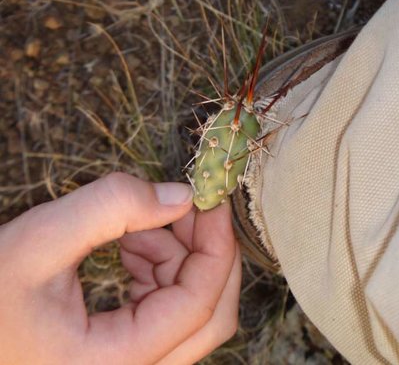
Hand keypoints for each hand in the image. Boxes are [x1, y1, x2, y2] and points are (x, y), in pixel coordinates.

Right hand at [0, 172, 240, 364]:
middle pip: (209, 315)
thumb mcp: (37, 241)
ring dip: (177, 258)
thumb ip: (110, 208)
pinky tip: (132, 246)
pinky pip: (170, 309)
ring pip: (192, 309)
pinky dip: (162, 271)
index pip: (198, 305)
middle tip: (185, 207)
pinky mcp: (131, 350)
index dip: (215, 246)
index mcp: (116, 363)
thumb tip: (180, 196)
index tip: (212, 201)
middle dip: (205, 252)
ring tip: (135, 228)